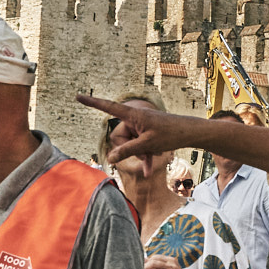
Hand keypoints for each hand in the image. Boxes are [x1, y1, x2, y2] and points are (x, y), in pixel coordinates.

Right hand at [78, 94, 199, 164]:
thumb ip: (127, 151)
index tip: (78, 96)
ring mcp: (141, 126)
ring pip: (131, 144)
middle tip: (146, 151)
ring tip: (155, 155)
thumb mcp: (147, 145)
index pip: (108, 107)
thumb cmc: (170, 134)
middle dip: (130, 148)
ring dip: (141, 153)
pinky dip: (145, 157)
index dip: (92, 103)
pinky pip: (140, 146)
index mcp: (132, 114)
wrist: (190, 133)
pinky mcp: (147, 133)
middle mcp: (134, 118)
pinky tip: (149, 172)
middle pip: (120, 137)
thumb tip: (110, 158)